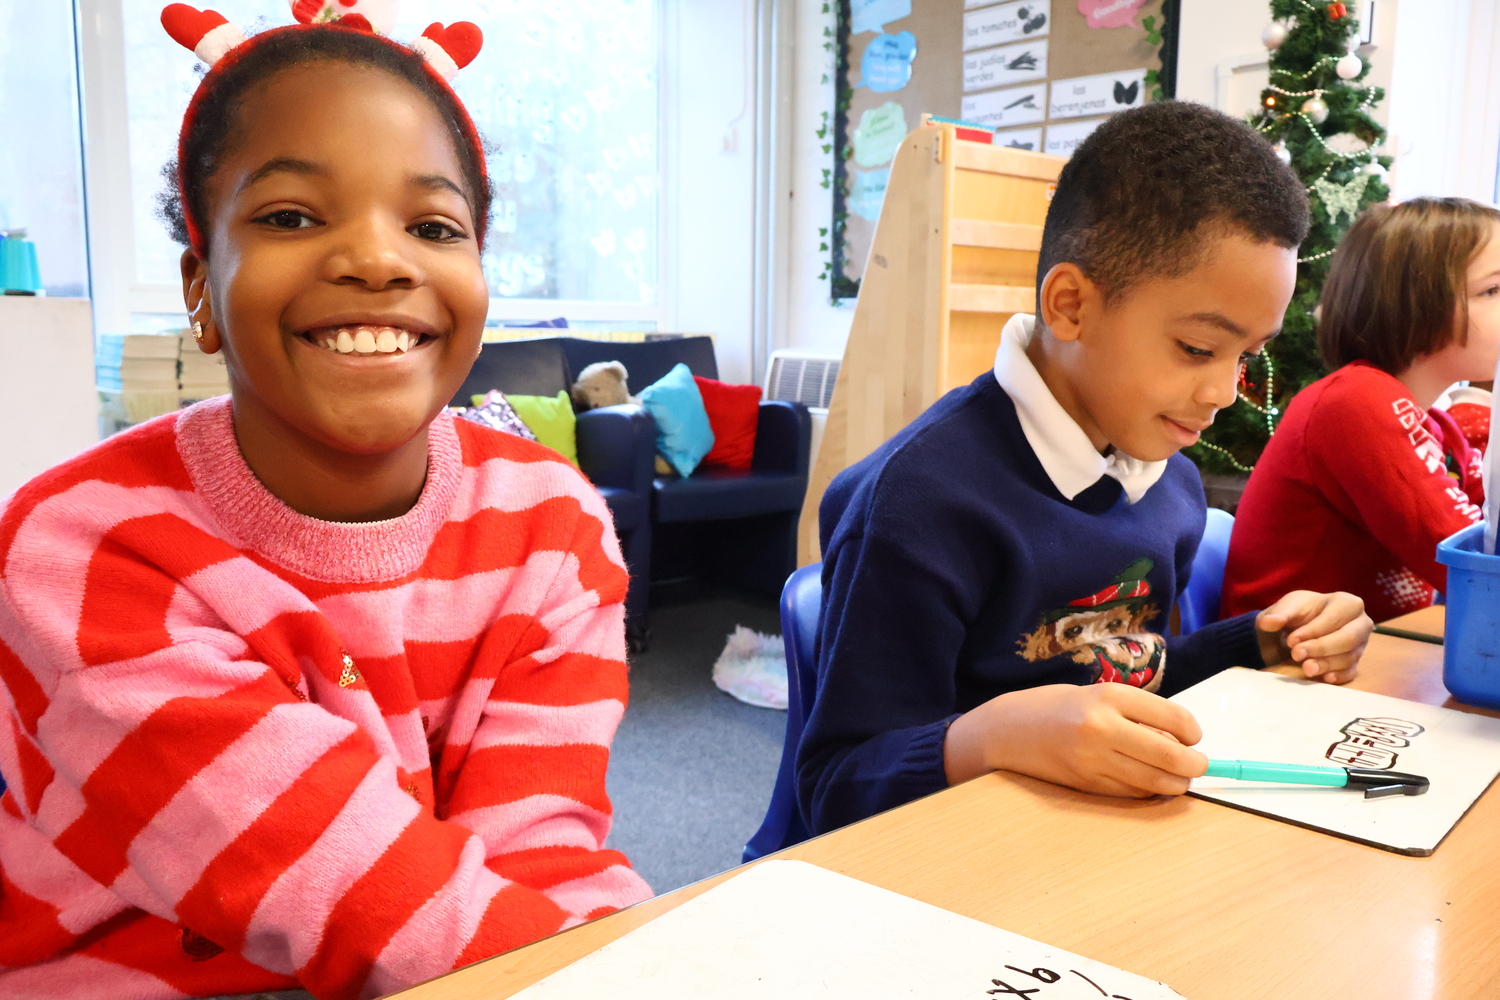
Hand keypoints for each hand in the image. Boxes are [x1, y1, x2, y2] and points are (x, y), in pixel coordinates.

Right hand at [944, 683, 1208, 797]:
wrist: (1006, 731)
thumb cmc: (1054, 707)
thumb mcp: (1095, 695)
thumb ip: (1134, 713)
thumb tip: (1180, 741)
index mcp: (1108, 696)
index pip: (1173, 718)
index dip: (1193, 732)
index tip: (1194, 737)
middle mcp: (1102, 727)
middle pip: (1170, 755)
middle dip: (1195, 765)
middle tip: (1200, 765)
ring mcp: (1094, 759)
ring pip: (1155, 781)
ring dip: (1176, 783)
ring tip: (1178, 777)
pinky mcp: (1087, 784)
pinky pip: (1132, 794)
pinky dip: (1149, 791)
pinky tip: (1147, 782)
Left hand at [1256, 590, 1370, 684]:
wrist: (1298, 628)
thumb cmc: (1298, 614)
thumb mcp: (1286, 608)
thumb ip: (1278, 614)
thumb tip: (1268, 622)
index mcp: (1347, 603)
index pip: (1335, 618)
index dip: (1313, 631)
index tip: (1292, 641)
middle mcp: (1360, 623)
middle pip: (1348, 638)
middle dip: (1321, 648)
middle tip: (1297, 655)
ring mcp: (1360, 644)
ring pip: (1349, 657)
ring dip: (1326, 664)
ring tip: (1305, 668)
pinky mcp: (1355, 662)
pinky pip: (1352, 671)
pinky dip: (1339, 676)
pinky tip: (1324, 678)